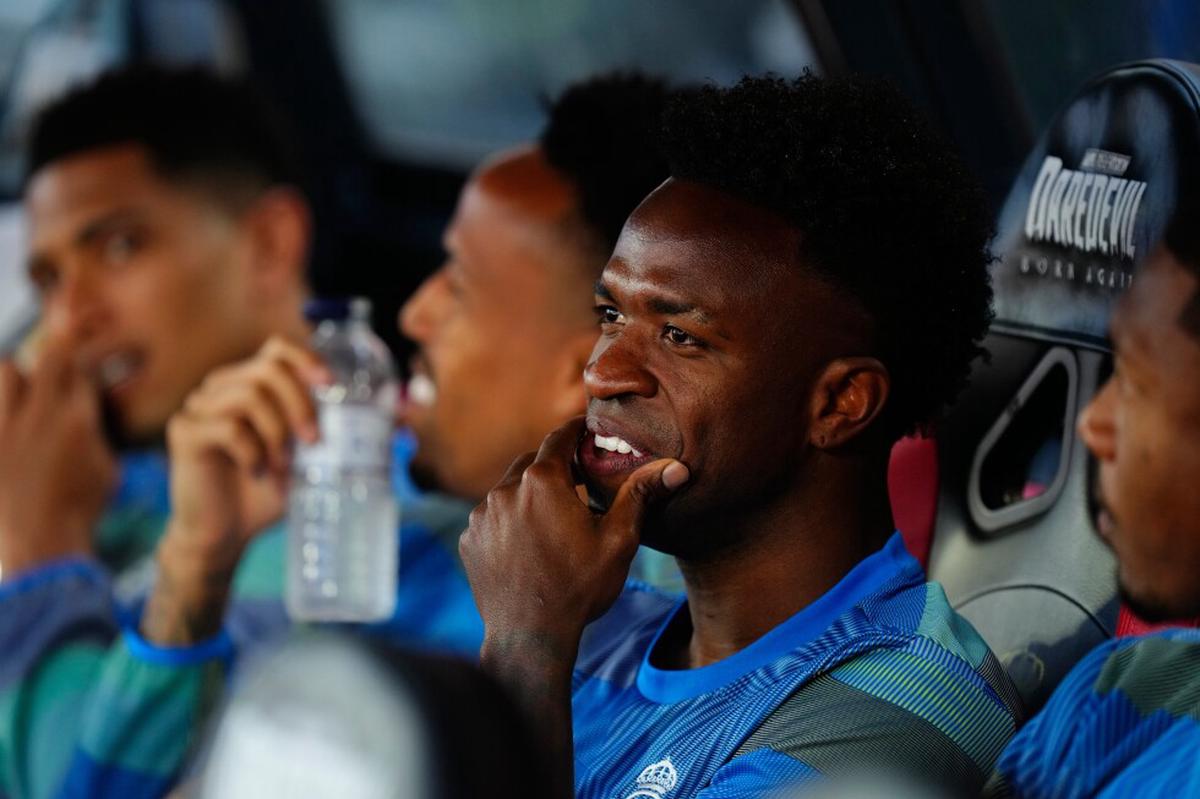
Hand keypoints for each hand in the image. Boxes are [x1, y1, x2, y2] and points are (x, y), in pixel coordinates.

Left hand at [0, 345, 116, 576]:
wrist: (41, 544)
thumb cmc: (82, 510)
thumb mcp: (108, 469)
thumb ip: (97, 433)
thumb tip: (89, 414)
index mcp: (79, 422)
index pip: (83, 368)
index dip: (86, 360)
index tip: (86, 365)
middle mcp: (40, 416)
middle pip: (48, 356)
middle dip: (58, 351)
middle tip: (60, 362)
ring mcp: (6, 429)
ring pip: (6, 371)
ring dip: (17, 375)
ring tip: (23, 392)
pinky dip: (3, 409)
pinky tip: (10, 421)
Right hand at [143, 336, 326, 643]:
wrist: (224, 536)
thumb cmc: (267, 494)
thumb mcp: (310, 461)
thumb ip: (341, 436)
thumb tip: (398, 421)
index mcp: (249, 384)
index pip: (277, 350)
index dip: (305, 360)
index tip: (331, 385)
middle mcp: (221, 388)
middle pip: (267, 369)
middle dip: (299, 404)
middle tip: (314, 442)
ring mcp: (199, 407)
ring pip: (248, 397)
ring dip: (277, 434)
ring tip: (283, 467)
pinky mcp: (185, 432)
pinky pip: (228, 427)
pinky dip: (252, 452)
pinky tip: (258, 473)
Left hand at [459, 416, 686, 797]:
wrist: (530, 637)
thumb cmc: (579, 588)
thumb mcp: (618, 540)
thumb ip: (640, 495)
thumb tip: (676, 468)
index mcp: (543, 481)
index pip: (559, 438)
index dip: (576, 432)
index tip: (587, 431)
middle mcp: (505, 490)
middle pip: (532, 462)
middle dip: (554, 466)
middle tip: (577, 478)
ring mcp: (482, 515)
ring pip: (509, 490)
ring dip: (529, 495)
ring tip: (553, 518)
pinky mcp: (470, 539)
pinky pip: (492, 517)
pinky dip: (509, 520)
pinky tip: (529, 543)